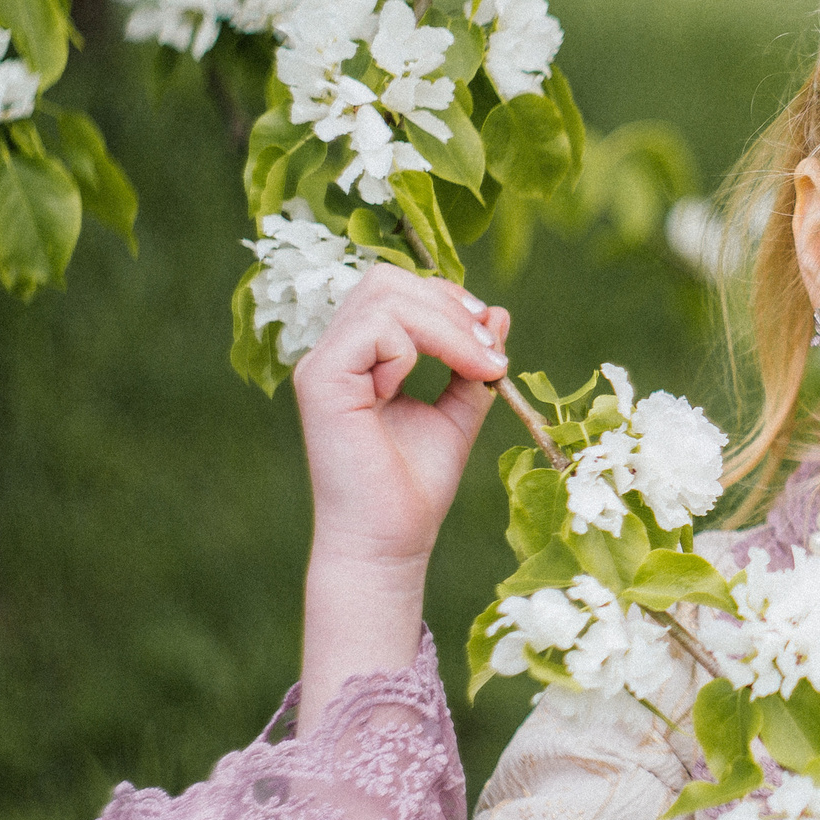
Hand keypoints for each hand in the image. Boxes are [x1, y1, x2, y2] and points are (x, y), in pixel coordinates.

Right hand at [292, 266, 511, 732]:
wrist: (391, 541)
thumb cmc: (415, 486)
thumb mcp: (457, 412)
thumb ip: (471, 363)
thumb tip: (498, 312)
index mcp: (359, 356)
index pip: (396, 289)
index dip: (448, 300)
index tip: (491, 342)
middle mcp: (333, 353)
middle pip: (387, 279)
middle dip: (450, 304)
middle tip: (490, 353)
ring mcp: (321, 364)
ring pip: (384, 296)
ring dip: (445, 325)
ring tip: (478, 367)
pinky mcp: (320, 380)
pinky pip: (375, 329)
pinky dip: (414, 348)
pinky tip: (419, 387)